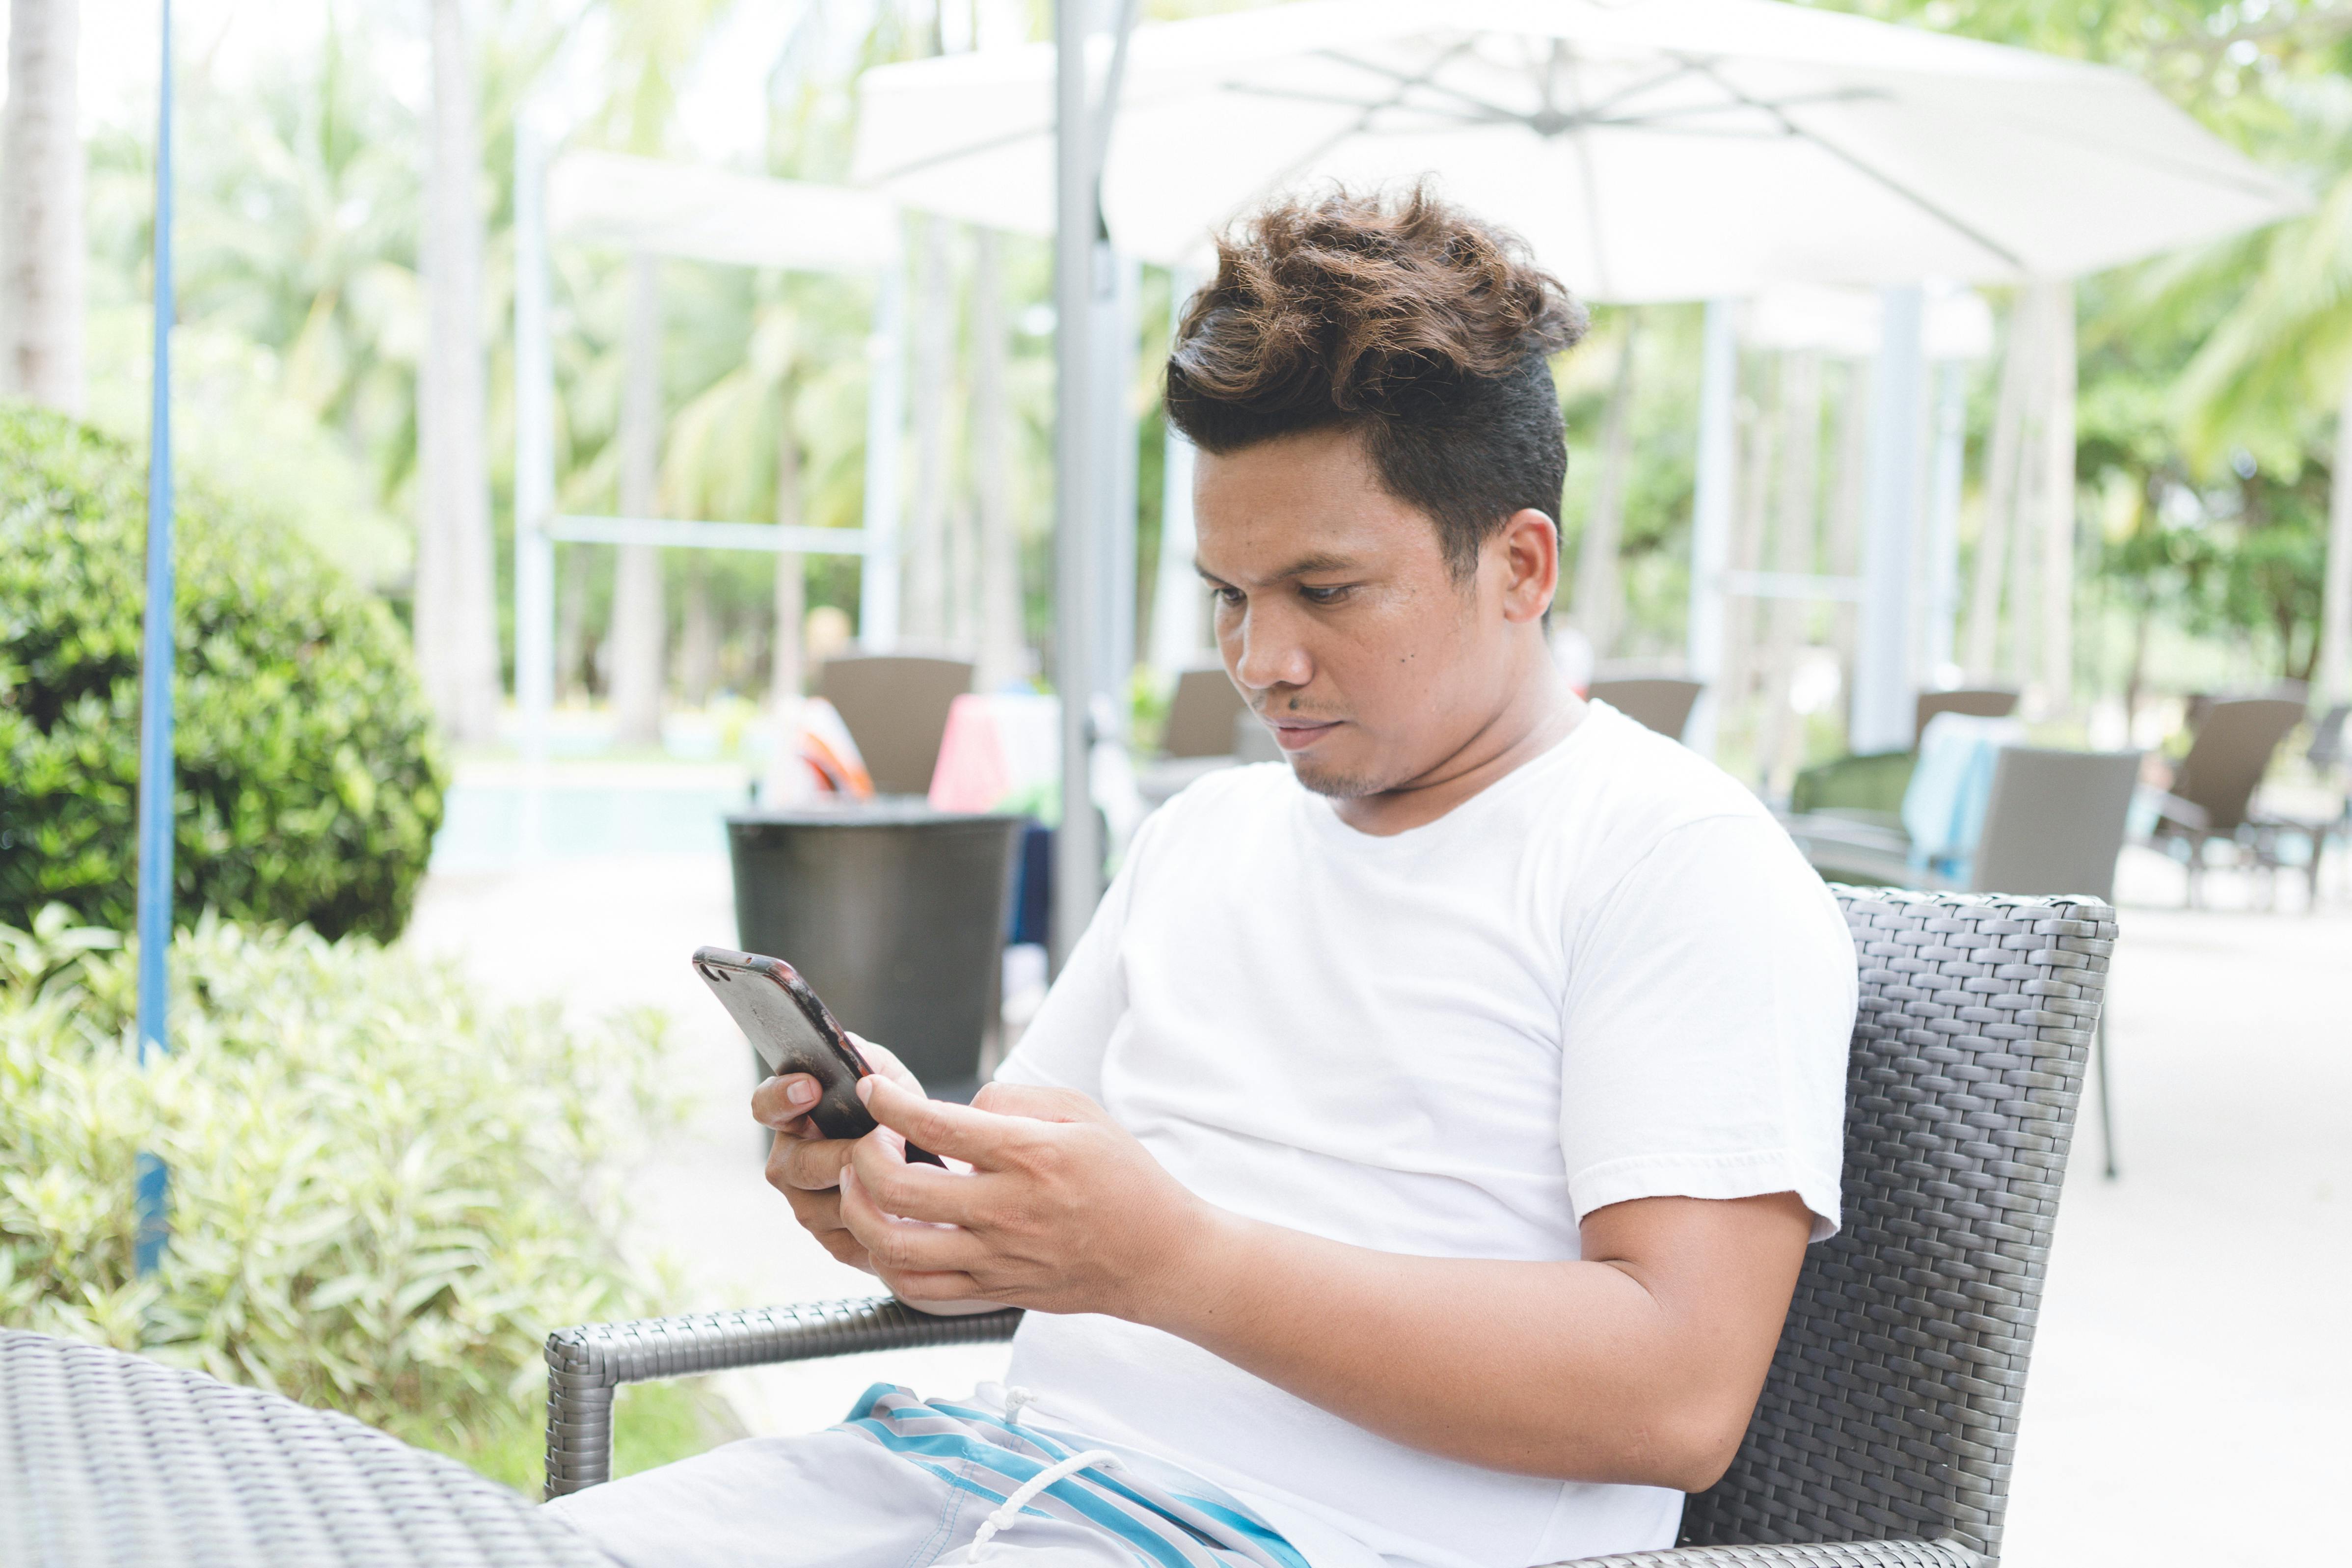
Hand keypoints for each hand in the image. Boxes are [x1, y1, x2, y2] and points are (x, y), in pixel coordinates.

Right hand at [752, 1036, 923, 1275]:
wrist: (934, 1172)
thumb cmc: (902, 1116)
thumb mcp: (891, 1081)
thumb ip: (869, 1062)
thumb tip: (855, 1057)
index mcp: (794, 1118)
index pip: (767, 1105)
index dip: (782, 1097)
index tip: (810, 1088)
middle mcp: (790, 1164)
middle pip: (798, 1165)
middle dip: (841, 1154)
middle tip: (881, 1144)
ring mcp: (808, 1207)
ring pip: (823, 1209)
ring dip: (865, 1193)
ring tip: (904, 1178)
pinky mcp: (835, 1244)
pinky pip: (849, 1242)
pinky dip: (879, 1226)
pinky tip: (906, 1213)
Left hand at [837, 1074, 1214, 1319]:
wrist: (1158, 1256)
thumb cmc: (1123, 1178)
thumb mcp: (1080, 1113)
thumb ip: (1012, 1098)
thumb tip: (954, 1108)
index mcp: (1029, 1156)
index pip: (936, 1125)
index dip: (888, 1103)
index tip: (871, 1091)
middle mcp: (1006, 1210)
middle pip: (899, 1190)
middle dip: (863, 1158)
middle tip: (868, 1140)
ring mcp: (996, 1258)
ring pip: (895, 1246)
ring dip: (859, 1211)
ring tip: (863, 1186)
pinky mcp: (992, 1291)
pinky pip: (917, 1287)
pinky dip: (883, 1262)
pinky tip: (884, 1234)